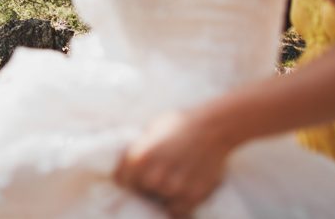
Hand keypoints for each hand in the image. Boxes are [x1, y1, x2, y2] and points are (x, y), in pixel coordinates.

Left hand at [114, 111, 231, 217]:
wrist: (214, 127)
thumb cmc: (181, 124)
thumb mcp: (152, 129)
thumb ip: (139, 148)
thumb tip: (128, 160)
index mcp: (139, 157)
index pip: (120, 180)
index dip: (126, 178)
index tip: (132, 177)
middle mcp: (154, 175)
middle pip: (140, 191)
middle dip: (145, 186)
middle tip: (155, 178)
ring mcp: (173, 188)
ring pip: (158, 202)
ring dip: (162, 195)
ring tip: (171, 183)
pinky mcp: (192, 196)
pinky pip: (177, 211)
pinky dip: (178, 206)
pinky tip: (181, 196)